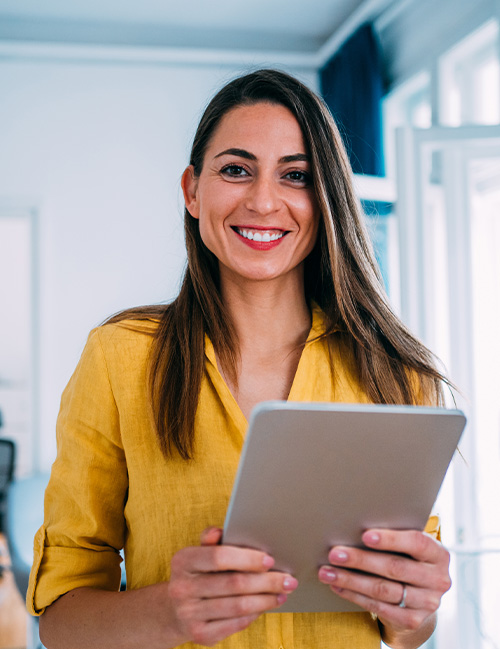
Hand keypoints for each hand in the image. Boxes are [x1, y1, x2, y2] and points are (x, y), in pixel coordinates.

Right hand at [167, 527, 297, 645]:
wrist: (175, 610)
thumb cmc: (197, 574)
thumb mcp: (199, 553)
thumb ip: (211, 540)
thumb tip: (219, 531)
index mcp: (183, 561)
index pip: (219, 557)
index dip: (247, 558)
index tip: (270, 560)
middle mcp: (182, 588)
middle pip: (234, 583)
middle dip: (266, 582)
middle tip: (288, 580)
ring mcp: (189, 614)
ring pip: (238, 606)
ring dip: (266, 600)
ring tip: (282, 593)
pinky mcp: (200, 634)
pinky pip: (235, 624)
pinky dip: (255, 614)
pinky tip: (266, 606)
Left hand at [318, 529, 450, 641]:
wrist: (419, 598)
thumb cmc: (407, 559)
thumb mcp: (409, 547)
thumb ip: (393, 536)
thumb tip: (354, 523)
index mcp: (438, 554)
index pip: (417, 543)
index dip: (391, 539)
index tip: (365, 535)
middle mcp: (438, 580)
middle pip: (395, 568)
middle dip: (360, 560)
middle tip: (334, 553)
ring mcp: (427, 603)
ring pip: (383, 589)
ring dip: (351, 580)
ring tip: (328, 572)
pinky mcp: (412, 620)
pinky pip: (379, 607)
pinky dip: (355, 596)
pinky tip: (338, 586)